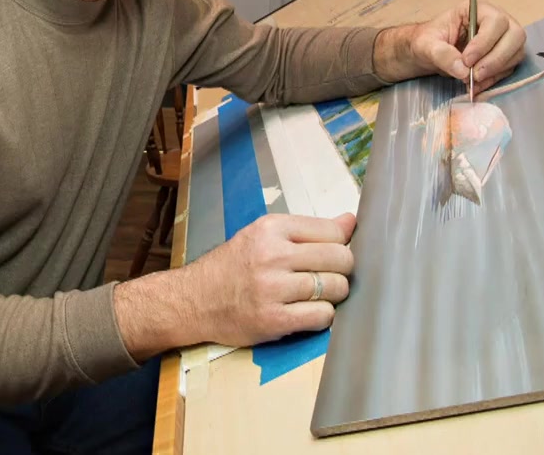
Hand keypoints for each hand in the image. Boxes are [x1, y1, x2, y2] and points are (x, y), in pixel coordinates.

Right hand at [183, 212, 355, 347]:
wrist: (193, 300)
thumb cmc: (232, 266)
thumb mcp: (263, 236)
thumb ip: (307, 230)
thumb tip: (351, 222)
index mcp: (271, 228)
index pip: (333, 232)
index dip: (340, 245)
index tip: (331, 255)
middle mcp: (272, 254)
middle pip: (340, 258)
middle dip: (342, 270)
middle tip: (327, 277)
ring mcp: (272, 289)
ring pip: (336, 288)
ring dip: (334, 295)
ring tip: (316, 296)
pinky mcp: (273, 320)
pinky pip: (322, 316)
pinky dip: (323, 316)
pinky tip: (307, 313)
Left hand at [408, 0, 525, 94]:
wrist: (429, 53)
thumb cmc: (428, 41)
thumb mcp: (427, 45)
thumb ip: (442, 54)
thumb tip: (463, 70)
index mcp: (478, 9)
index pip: (495, 21)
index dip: (484, 42)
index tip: (467, 61)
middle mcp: (497, 21)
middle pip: (515, 36)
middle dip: (496, 59)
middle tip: (474, 75)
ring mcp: (504, 39)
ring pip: (516, 53)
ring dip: (496, 71)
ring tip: (472, 82)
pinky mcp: (504, 57)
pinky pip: (508, 68)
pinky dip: (494, 80)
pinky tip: (476, 87)